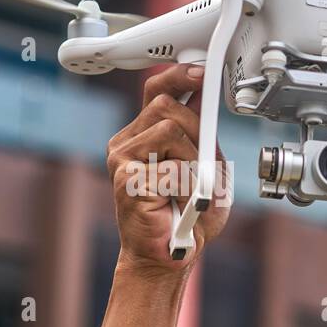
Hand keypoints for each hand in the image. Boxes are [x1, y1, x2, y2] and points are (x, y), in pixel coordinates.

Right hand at [106, 64, 231, 272]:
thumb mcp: (205, 166)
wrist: (169, 257)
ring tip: (188, 189)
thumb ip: (202, 134)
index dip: (178, 76)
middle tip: (200, 166)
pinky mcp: (125, 180)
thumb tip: (205, 97)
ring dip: (192, 162)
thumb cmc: (186, 216)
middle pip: (166, 106)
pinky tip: (179, 203)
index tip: (201, 70)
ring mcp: (121, 160)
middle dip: (196, 132)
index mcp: (142, 135)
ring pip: (169, 131)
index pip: (155, 90)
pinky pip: (171, 165)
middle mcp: (126, 143)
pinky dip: (187, 186)